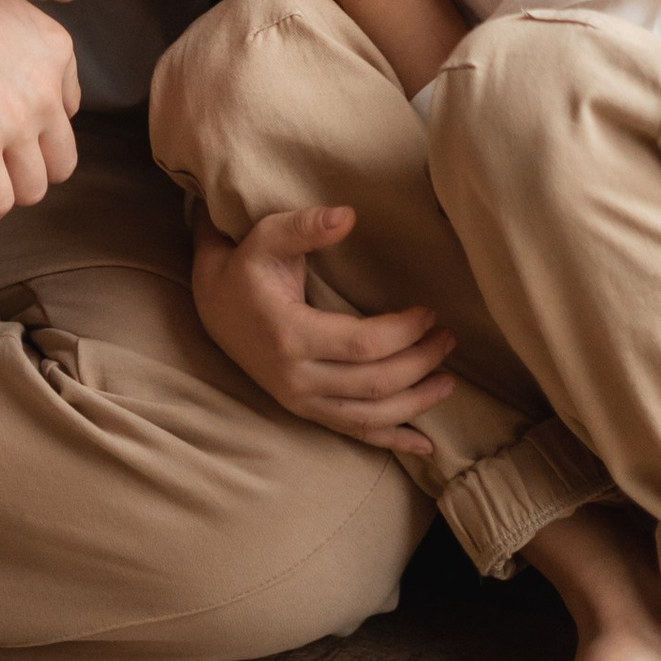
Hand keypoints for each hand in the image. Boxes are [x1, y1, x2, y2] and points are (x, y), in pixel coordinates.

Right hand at [0, 0, 81, 227]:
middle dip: (30, 170)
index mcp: (57, 50)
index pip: (68, 111)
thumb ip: (15, 47)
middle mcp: (48, 89)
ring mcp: (17, 121)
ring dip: (5, 195)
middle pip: (61, 159)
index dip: (37, 128)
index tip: (8, 134)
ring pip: (33, 189)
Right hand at [189, 205, 455, 455]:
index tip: (429, 312)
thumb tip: (348, 216)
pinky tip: (424, 445)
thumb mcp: (267, 237)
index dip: (403, 332)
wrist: (212, 306)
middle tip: (448, 337)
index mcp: (290, 335)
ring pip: (368, 417)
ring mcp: (299, 400)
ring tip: (448, 380)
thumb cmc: (246, 266)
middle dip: (419, 364)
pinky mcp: (304, 410)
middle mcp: (295, 378)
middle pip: (373, 384)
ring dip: (415, 403)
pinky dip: (391, 440)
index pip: (362, 344)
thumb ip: (306, 226)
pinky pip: (353, 433)